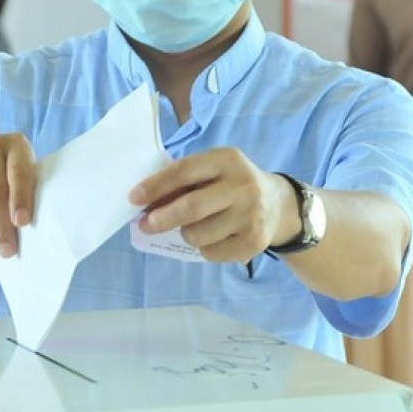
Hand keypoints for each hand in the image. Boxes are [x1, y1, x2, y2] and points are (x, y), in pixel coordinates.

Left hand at [130, 148, 297, 262]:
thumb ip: (182, 180)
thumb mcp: (212, 170)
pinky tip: (214, 236)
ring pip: (198, 234)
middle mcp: (243, 186)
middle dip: (161, 218)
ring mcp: (251, 216)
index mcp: (226, 160)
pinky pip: (211, 252)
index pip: (183, 171)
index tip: (133, 198)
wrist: (280, 205)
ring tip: (193, 226)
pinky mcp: (254, 242)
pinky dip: (202, 247)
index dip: (155, 186)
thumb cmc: (231, 184)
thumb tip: (144, 201)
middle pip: (191, 207)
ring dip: (185, 233)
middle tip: (145, 224)